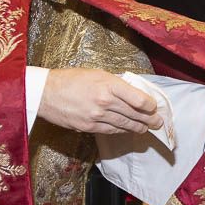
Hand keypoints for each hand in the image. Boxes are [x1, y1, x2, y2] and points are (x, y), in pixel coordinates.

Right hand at [38, 68, 162, 134]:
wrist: (46, 92)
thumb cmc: (71, 79)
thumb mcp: (97, 73)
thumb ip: (116, 84)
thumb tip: (132, 94)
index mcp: (109, 84)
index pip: (139, 99)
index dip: (150, 105)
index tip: (154, 107)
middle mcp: (105, 101)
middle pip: (134, 114)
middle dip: (149, 119)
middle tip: (159, 122)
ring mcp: (97, 116)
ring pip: (125, 124)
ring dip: (139, 127)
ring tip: (147, 128)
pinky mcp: (89, 127)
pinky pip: (111, 130)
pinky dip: (123, 130)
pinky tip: (129, 130)